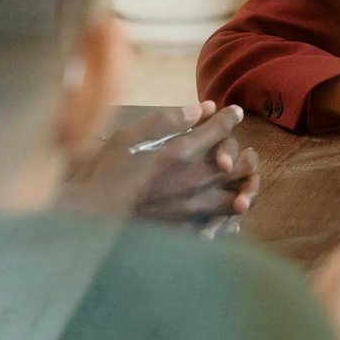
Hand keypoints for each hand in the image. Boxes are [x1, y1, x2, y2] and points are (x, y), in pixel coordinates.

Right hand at [67, 103, 258, 232]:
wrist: (92, 217)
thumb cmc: (106, 171)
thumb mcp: (130, 134)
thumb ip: (167, 119)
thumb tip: (200, 109)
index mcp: (181, 152)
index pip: (219, 129)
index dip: (230, 117)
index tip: (234, 113)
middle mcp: (194, 180)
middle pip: (239, 166)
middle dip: (248, 155)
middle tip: (248, 152)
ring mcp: (192, 209)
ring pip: (236, 200)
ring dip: (245, 189)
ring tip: (244, 184)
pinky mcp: (186, 231)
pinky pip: (219, 228)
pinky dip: (228, 222)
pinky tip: (227, 219)